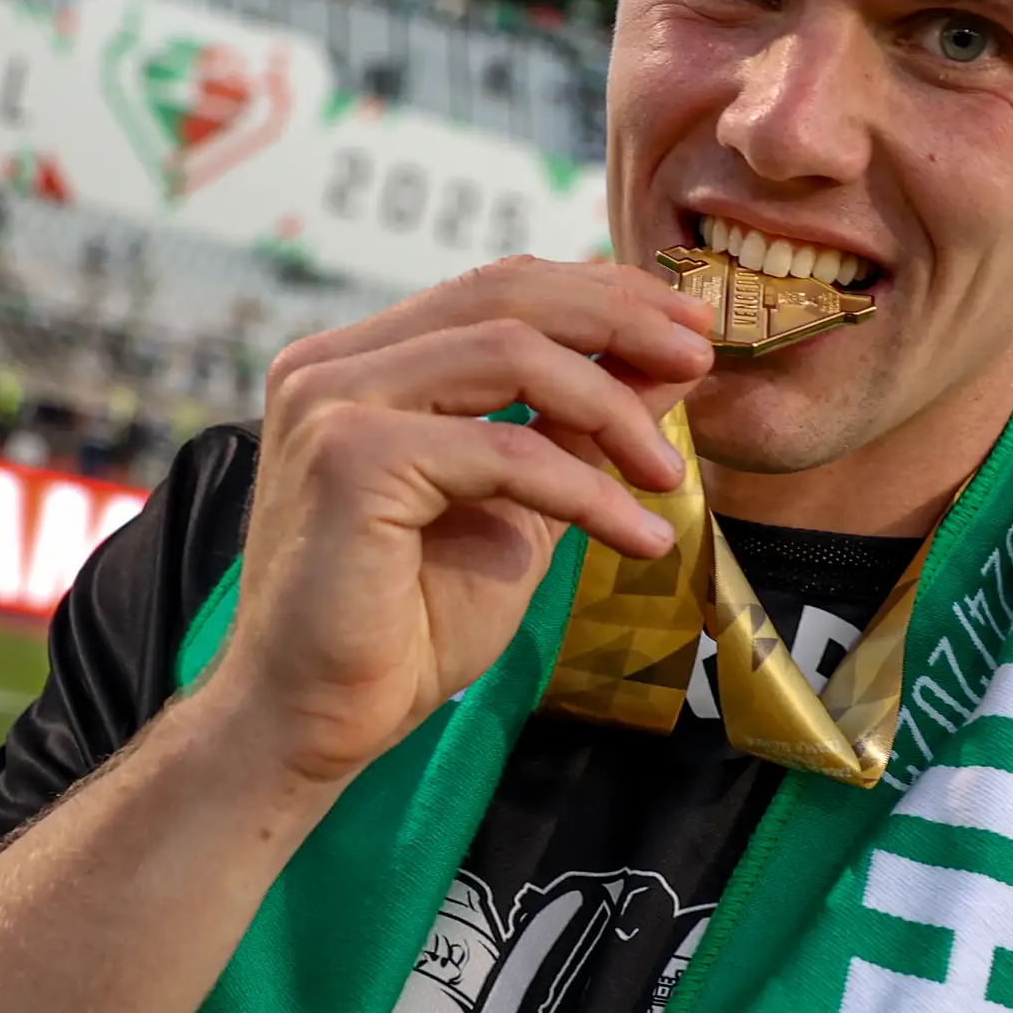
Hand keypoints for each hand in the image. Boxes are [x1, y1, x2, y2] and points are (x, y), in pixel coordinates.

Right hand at [211, 258, 715, 786]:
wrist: (313, 722)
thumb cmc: (401, 627)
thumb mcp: (514, 508)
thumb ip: (570, 430)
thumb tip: (662, 366)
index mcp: (357, 364)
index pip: (491, 290)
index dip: (597, 295)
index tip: (684, 328)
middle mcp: (331, 366)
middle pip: (502, 295)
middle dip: (619, 318)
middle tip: (699, 353)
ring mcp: (331, 403)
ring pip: (511, 355)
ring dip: (612, 406)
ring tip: (669, 472)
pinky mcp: (350, 458)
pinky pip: (503, 450)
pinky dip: (586, 490)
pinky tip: (638, 536)